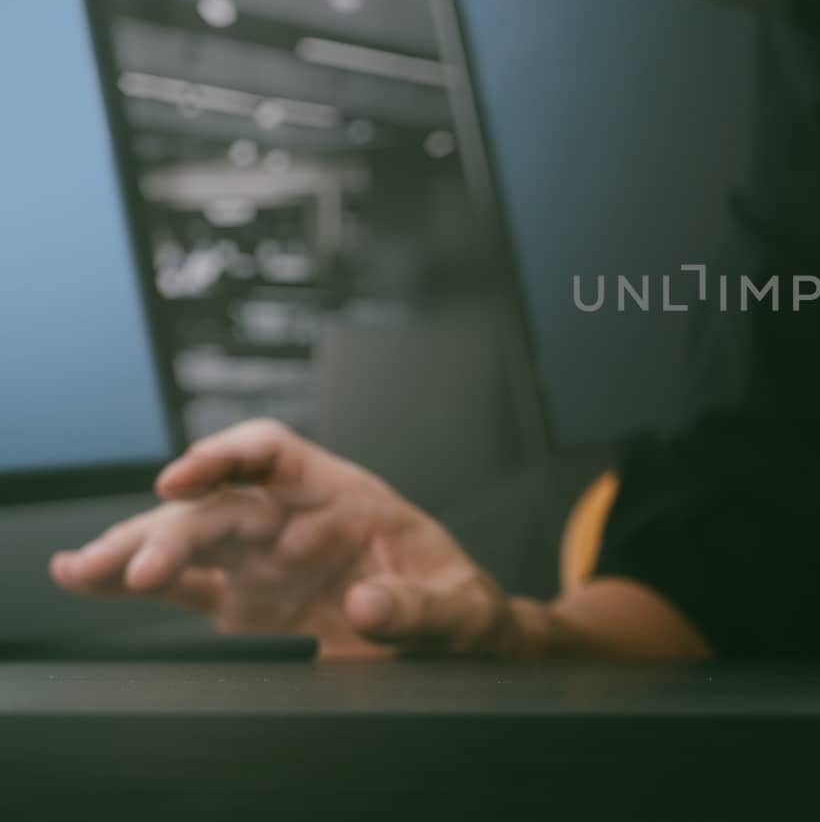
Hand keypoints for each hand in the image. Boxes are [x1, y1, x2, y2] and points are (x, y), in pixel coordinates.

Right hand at [50, 420, 547, 657]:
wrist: (456, 642)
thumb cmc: (459, 607)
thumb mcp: (459, 607)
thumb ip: (418, 605)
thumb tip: (368, 604)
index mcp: (342, 495)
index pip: (274, 453)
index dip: (227, 454)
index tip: (188, 475)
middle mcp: (291, 519)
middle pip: (218, 505)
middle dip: (173, 529)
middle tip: (140, 567)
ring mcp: (262, 561)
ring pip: (187, 541)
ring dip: (136, 550)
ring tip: (84, 569)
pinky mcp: (245, 605)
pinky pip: (183, 586)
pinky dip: (134, 581)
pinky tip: (88, 577)